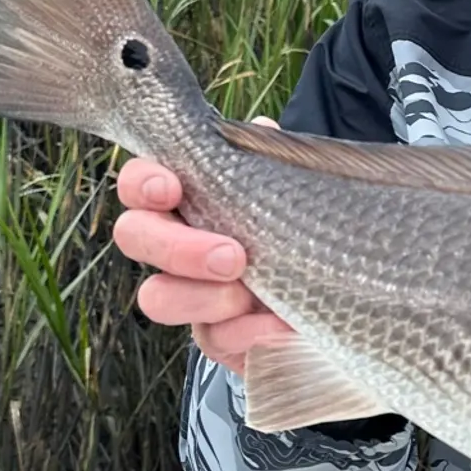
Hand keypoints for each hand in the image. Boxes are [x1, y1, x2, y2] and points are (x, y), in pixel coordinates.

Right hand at [111, 148, 294, 376]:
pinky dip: (246, 335)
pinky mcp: (214, 337)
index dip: (143, 183)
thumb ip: (270, 164)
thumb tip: (264, 130)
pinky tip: (279, 328)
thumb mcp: (290, 191)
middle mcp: (174, 244)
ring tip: (249, 296)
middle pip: (134, 236)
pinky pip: (211, 340)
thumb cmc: (298, 228)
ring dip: (201, 297)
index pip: (138, 182)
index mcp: (186, 199)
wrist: (336, 291)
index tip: (171, 188)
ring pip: (156, 298)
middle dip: (177, 247)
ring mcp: (188, 293)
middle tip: (232, 257)